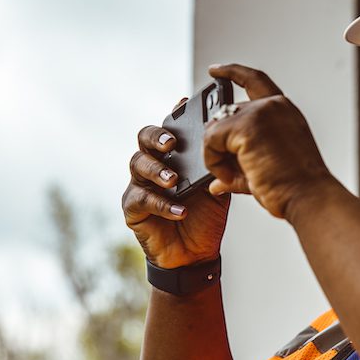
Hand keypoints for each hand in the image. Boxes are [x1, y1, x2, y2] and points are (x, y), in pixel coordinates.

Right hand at [122, 104, 230, 268]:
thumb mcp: (217, 187)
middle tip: (172, 144)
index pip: (169, 128)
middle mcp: (153, 165)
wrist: (196, 255)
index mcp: (173, 156)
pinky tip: (180, 210)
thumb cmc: (205, 216)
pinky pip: (141, 200)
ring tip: (174, 180)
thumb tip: (227, 141)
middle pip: (144, 138)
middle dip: (157, 137)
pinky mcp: (133, 209)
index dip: (173, 116)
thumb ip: (218, 165)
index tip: (184, 105)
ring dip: (157, 170)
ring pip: (138, 164)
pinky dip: (162, 205)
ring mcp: (140, 185)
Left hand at [204, 64, 335, 219]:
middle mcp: (273, 106)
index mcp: (284, 111)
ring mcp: (260, 113)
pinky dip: (213, 162)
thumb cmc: (295, 187)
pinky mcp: (246, 126)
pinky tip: (229, 177)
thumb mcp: (266, 168)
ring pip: (214, 128)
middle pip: (225, 115)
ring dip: (216, 156)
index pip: (254, 80)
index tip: (214, 70)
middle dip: (218, 145)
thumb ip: (238, 168)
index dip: (232, 72)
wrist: (308, 197)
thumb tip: (215, 184)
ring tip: (233, 177)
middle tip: (230, 173)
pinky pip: (211, 140)